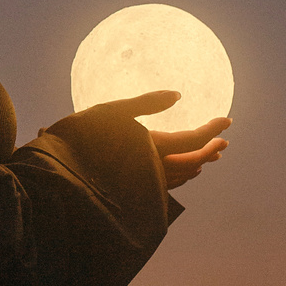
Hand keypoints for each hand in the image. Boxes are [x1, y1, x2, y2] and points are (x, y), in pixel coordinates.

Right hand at [63, 92, 230, 190]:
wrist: (57, 172)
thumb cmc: (82, 135)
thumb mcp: (113, 111)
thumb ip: (147, 103)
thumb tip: (178, 95)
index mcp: (152, 148)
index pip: (192, 141)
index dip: (212, 130)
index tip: (228, 120)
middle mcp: (153, 170)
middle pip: (192, 162)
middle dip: (209, 150)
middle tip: (223, 140)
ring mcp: (144, 184)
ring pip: (180, 176)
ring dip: (197, 164)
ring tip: (208, 156)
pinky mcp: (134, 189)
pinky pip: (167, 184)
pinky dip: (181, 176)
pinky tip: (179, 171)